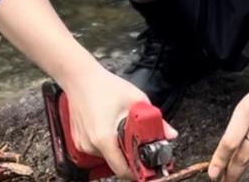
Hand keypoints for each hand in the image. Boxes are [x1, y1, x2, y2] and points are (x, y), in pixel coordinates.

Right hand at [64, 65, 177, 179]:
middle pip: (116, 162)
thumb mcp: (136, 99)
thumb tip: (170, 134)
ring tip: (119, 128)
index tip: (146, 167)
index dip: (137, 170)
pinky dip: (106, 143)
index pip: (123, 170)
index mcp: (104, 138)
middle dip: (129, 155)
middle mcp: (91, 145)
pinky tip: (108, 126)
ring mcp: (83, 145)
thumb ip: (155, 120)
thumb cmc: (105, 86)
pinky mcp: (78, 142)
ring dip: (117, 148)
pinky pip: (97, 150)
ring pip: (107, 156)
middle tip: (135, 141)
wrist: (80, 78)